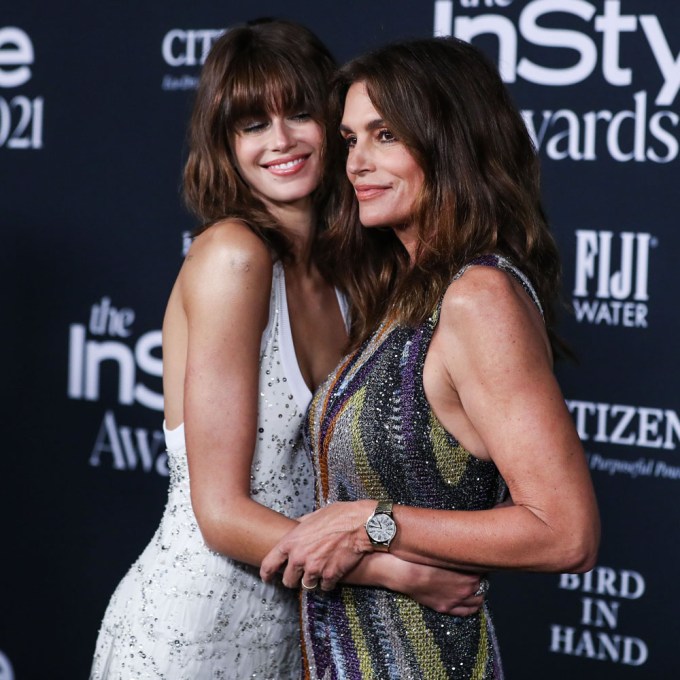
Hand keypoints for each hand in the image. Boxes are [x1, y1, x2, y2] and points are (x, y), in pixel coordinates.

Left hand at [260, 500, 374, 589]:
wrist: (360, 524)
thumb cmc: (338, 516)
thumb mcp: (312, 516)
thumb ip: (299, 526)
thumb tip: (293, 526)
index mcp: (291, 541)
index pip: (269, 564)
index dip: (266, 573)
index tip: (266, 578)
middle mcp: (299, 557)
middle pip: (288, 580)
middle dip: (293, 579)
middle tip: (299, 575)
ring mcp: (314, 568)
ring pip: (306, 585)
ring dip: (312, 580)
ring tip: (319, 571)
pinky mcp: (330, 576)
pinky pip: (324, 587)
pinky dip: (328, 582)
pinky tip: (332, 572)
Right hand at [386, 558, 486, 615]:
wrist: (406, 573)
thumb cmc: (422, 559)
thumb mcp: (444, 553)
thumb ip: (458, 555)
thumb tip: (465, 550)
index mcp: (469, 575)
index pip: (484, 572)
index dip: (481, 565)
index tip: (478, 560)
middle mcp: (466, 590)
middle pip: (483, 586)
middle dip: (481, 579)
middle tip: (476, 572)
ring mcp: (456, 601)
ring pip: (477, 601)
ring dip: (478, 593)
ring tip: (475, 586)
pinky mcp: (446, 608)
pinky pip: (466, 612)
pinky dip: (471, 606)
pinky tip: (471, 600)